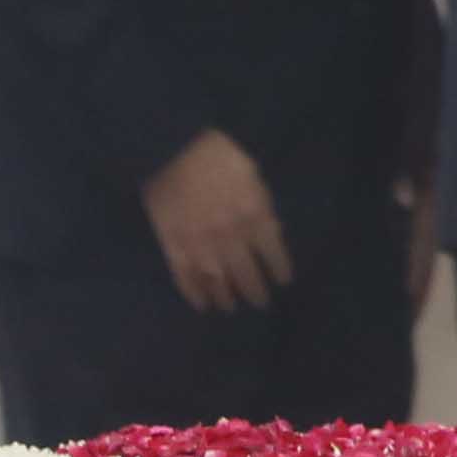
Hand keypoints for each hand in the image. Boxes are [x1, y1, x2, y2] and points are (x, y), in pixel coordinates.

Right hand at [141, 129, 292, 312]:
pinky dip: (194, 295)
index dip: (280, 270)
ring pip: (217, 284)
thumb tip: (270, 232)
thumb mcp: (253, 176)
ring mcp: (200, 247)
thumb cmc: (218, 155)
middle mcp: (231, 238)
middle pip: (247, 275)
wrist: (173, 150)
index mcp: (254, 217)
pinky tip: (202, 304)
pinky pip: (185, 280)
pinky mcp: (173, 248)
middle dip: (256, 292)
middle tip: (260, 302)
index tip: (283, 281)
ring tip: (231, 306)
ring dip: (227, 298)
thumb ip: (261, 206)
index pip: (274, 254)